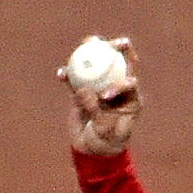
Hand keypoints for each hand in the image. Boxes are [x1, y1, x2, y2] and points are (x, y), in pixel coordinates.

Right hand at [59, 37, 141, 155]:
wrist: (92, 150)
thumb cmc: (106, 142)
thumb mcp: (105, 130)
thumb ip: (97, 111)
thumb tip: (83, 90)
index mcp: (130, 97)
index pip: (130, 76)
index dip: (125, 67)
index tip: (110, 78)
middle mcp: (117, 88)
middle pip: (117, 63)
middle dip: (114, 47)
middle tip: (104, 42)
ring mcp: (100, 88)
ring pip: (97, 66)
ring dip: (90, 53)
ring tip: (85, 43)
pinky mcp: (84, 93)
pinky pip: (76, 81)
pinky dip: (69, 76)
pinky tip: (61, 74)